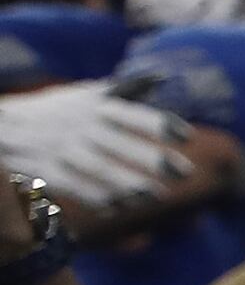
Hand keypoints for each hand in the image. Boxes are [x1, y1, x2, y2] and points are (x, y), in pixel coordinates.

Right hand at [0, 82, 195, 209]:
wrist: (3, 125)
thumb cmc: (55, 109)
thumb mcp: (86, 93)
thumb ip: (124, 89)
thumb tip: (161, 76)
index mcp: (94, 105)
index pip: (131, 113)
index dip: (158, 123)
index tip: (187, 136)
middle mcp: (79, 125)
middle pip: (119, 144)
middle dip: (153, 159)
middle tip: (186, 174)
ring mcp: (60, 148)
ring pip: (97, 168)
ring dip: (128, 184)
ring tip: (155, 197)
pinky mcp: (43, 168)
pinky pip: (71, 186)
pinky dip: (95, 197)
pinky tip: (118, 207)